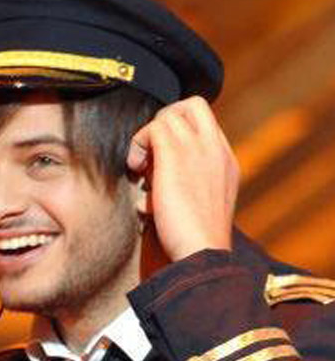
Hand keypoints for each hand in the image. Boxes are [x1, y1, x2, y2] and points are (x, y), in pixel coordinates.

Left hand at [127, 96, 239, 261]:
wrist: (203, 254)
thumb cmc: (195, 243)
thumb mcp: (198, 208)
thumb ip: (187, 186)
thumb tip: (153, 182)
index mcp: (226, 163)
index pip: (204, 126)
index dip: (179, 137)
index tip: (163, 163)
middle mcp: (216, 149)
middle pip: (192, 106)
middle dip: (165, 122)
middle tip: (152, 154)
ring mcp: (199, 148)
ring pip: (169, 115)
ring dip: (149, 139)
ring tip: (142, 170)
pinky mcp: (176, 155)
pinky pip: (153, 127)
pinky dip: (138, 144)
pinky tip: (135, 170)